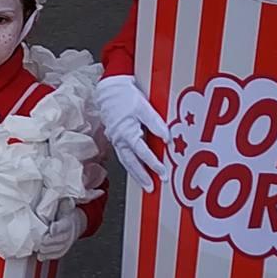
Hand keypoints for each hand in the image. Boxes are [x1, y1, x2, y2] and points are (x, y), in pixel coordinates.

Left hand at [35, 199, 83, 260]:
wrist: (76, 224)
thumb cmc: (66, 214)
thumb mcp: (65, 205)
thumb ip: (60, 203)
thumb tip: (56, 195)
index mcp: (68, 222)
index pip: (63, 226)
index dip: (57, 228)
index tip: (51, 228)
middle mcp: (68, 235)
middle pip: (58, 240)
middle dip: (47, 240)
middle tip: (38, 239)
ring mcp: (66, 244)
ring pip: (55, 249)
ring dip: (45, 248)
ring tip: (37, 246)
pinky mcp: (62, 250)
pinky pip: (55, 255)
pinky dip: (47, 256)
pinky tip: (40, 255)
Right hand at [95, 74, 168, 191]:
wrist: (109, 88)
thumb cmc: (124, 95)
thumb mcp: (143, 107)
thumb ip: (156, 123)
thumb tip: (167, 138)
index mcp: (126, 133)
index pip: (142, 153)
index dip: (154, 164)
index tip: (163, 174)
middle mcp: (119, 139)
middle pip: (131, 163)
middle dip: (142, 177)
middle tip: (151, 188)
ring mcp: (116, 139)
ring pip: (126, 161)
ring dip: (136, 174)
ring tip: (145, 184)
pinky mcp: (116, 137)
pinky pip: (123, 155)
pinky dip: (130, 164)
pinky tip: (136, 169)